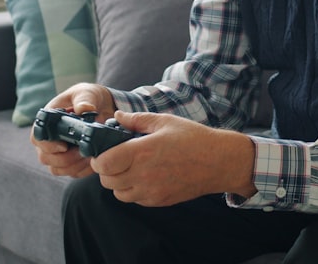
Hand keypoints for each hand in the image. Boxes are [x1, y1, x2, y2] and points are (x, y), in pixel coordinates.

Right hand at [31, 83, 115, 178]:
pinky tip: (93, 159)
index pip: (37, 136)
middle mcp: (50, 138)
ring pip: (56, 169)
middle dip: (64, 158)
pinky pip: (72, 173)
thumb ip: (85, 99)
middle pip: (44, 157)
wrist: (103, 107)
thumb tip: (84, 109)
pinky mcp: (72, 162)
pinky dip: (83, 170)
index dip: (47, 145)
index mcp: (48, 120)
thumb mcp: (87, 93)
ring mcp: (59, 152)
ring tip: (89, 155)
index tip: (63, 146)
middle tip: (82, 151)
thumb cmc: (88, 97)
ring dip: (74, 166)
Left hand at [89, 110, 256, 206]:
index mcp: (142, 151)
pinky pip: (135, 199)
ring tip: (130, 167)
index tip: (102, 151)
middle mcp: (144, 175)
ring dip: (118, 182)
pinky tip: (144, 176)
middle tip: (115, 158)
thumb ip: (136, 119)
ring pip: (119, 193)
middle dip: (106, 169)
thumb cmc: (193, 138)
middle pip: (107, 181)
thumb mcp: (164, 121)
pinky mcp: (159, 201)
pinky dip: (133, 190)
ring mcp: (151, 191)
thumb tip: (117, 116)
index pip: (104, 164)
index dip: (98, 158)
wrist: (219, 162)